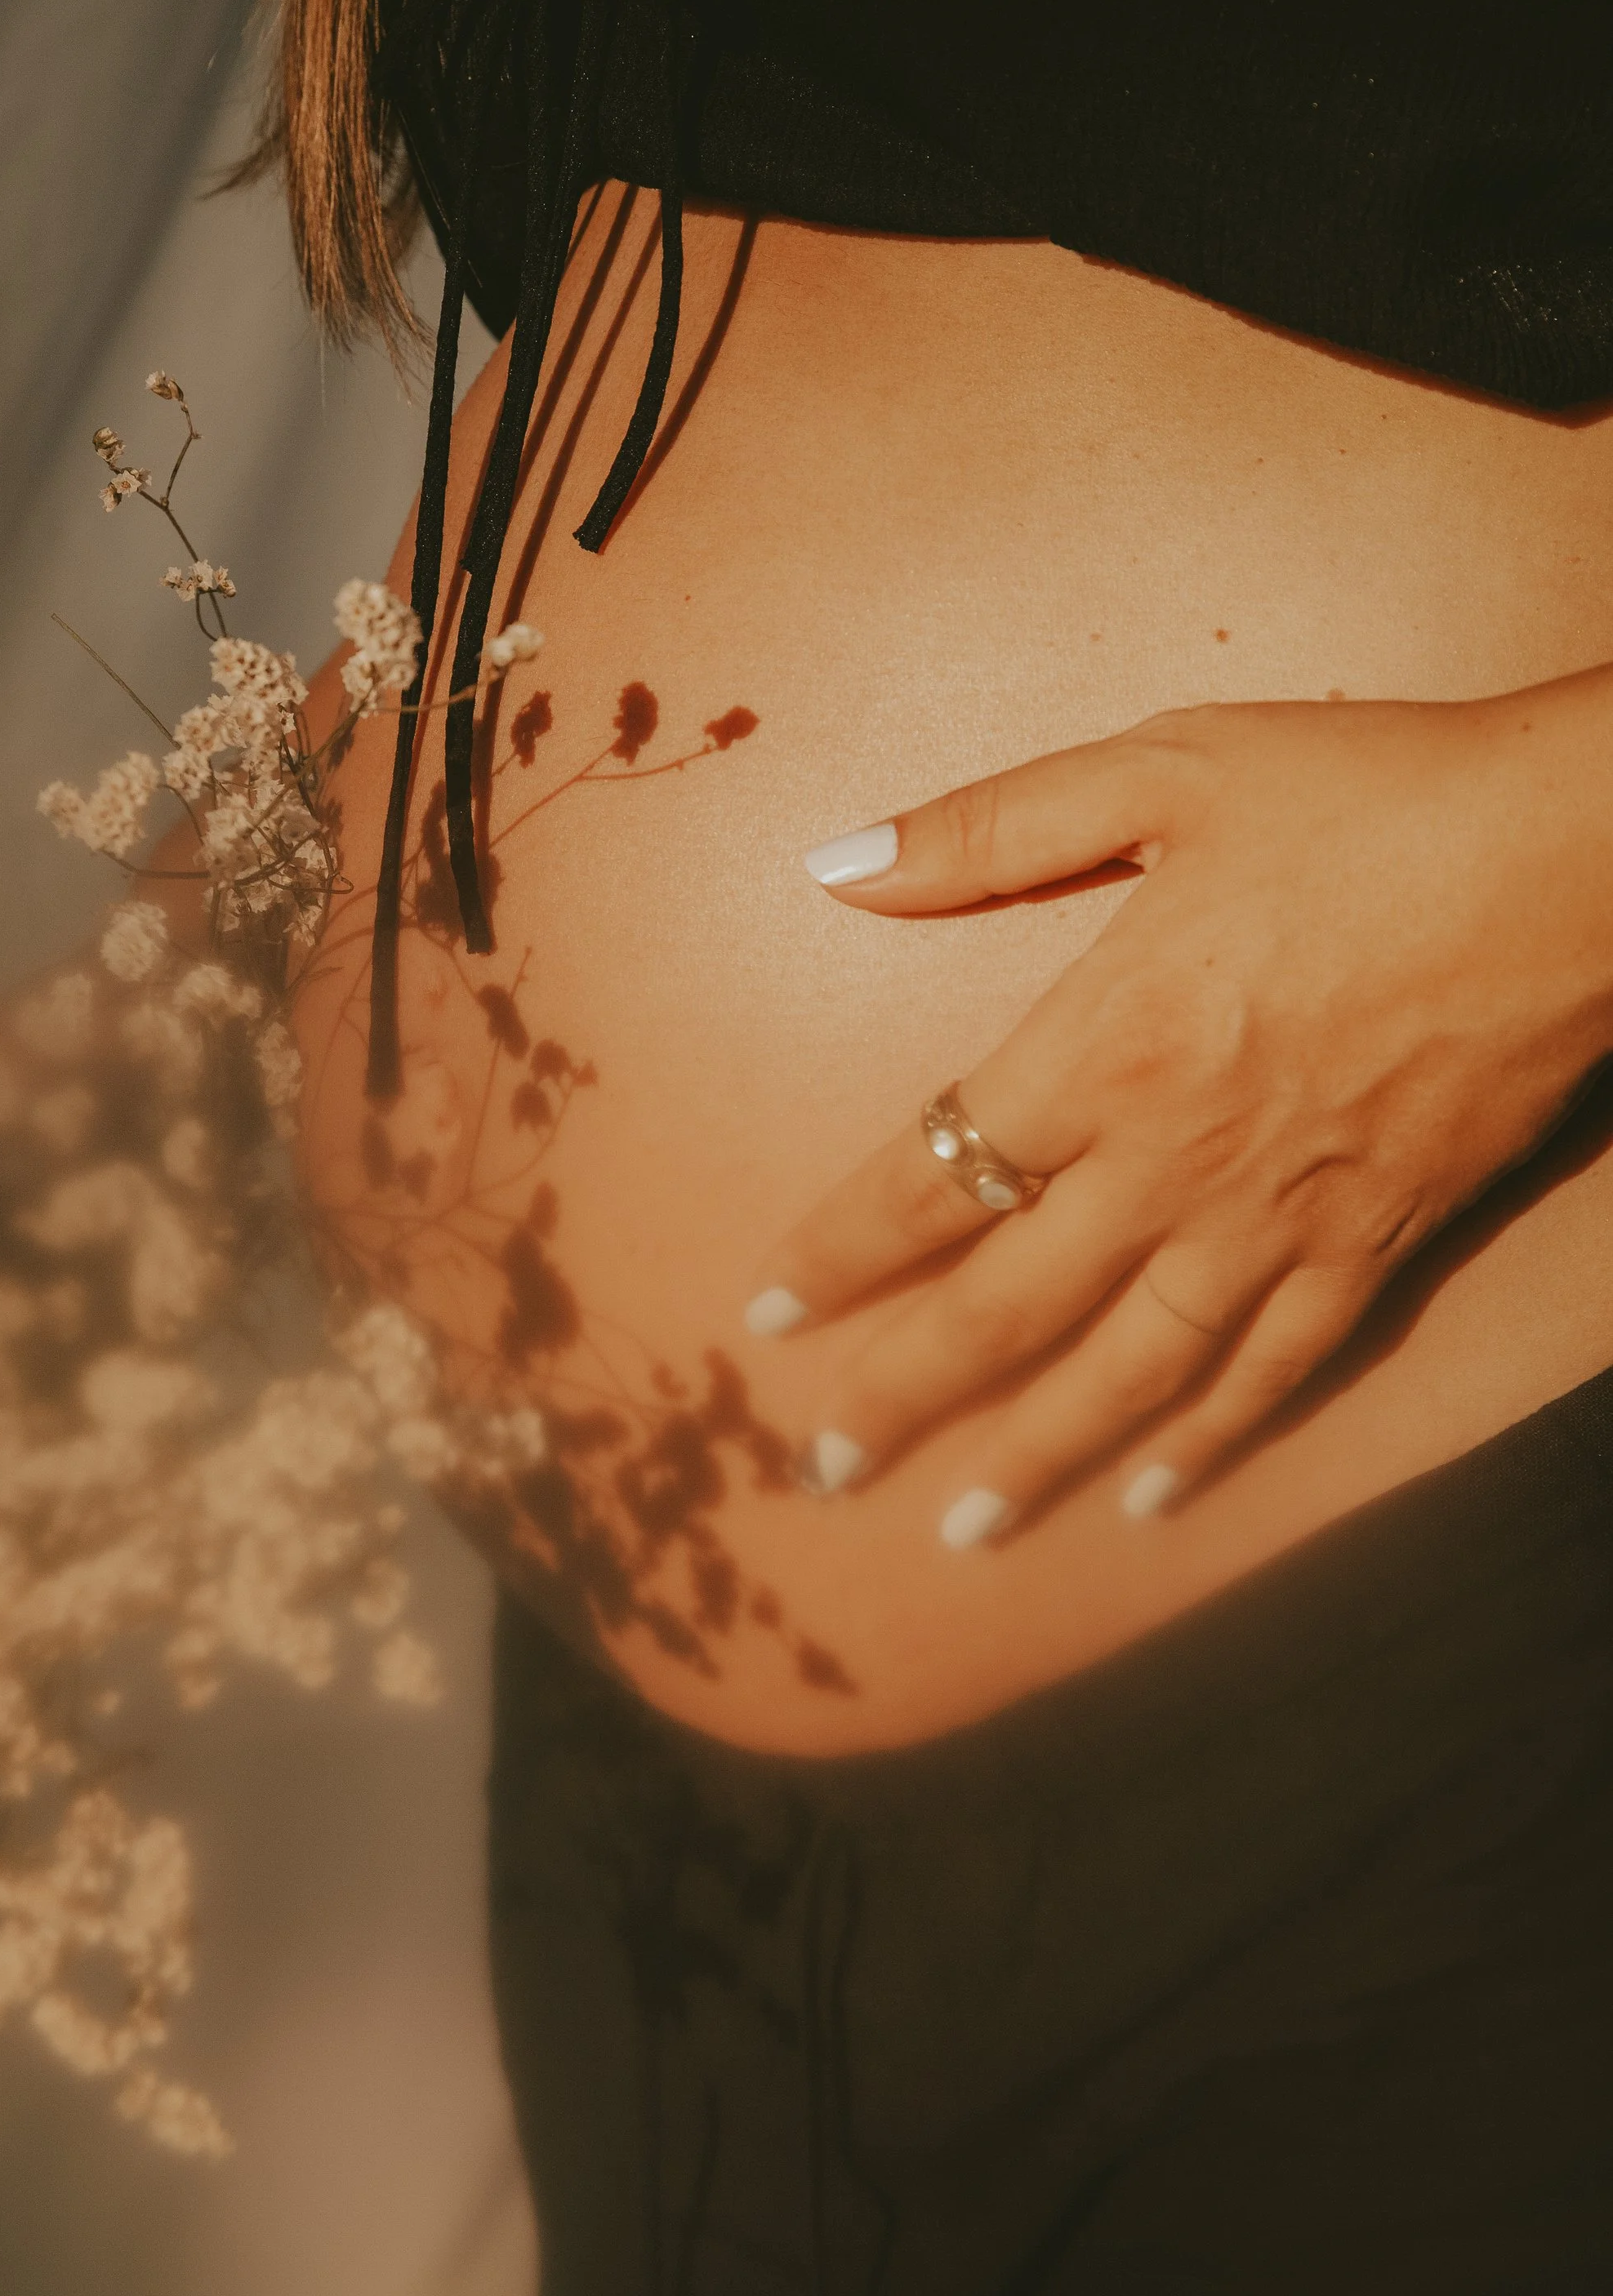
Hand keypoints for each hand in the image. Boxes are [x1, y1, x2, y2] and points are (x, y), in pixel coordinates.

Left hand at [746, 673, 1612, 1542]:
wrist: (1575, 853)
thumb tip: (832, 866)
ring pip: (1131, 1371)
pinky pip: (1277, 1369)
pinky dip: (1211, 1442)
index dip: (837, 1255)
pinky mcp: (1379, 1239)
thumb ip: (987, 828)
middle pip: (1004, 1306)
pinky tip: (1153, 1498)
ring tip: (961, 1527)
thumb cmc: (1368, 796)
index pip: (929, 1177)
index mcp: (1103, 1045)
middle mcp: (1175, 1157)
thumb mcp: (1162, 768)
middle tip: (823, 1466)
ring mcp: (1281, 1216)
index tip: (764, 1318)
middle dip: (903, 1392)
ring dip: (1036, 1454)